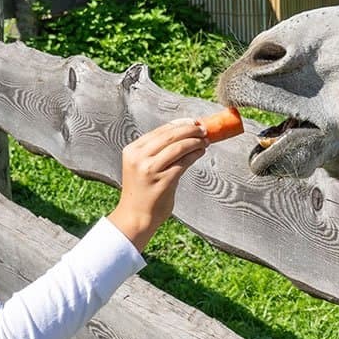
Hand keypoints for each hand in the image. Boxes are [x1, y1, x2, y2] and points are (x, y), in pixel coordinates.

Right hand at [107, 118, 207, 251]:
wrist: (135, 217)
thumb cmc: (142, 191)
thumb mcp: (142, 166)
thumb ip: (156, 151)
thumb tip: (183, 133)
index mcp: (132, 150)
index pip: (160, 131)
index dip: (179, 124)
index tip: (192, 121)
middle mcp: (139, 157)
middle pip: (170, 135)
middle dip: (190, 130)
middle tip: (203, 129)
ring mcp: (150, 169)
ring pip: (178, 147)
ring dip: (195, 141)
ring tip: (205, 141)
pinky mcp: (163, 181)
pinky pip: (184, 162)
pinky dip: (195, 155)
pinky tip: (201, 153)